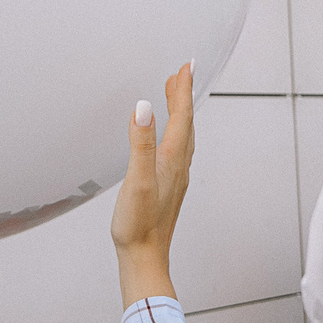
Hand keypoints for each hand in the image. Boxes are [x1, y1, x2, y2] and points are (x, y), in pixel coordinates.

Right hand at [112, 63, 194, 306]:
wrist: (145, 258)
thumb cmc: (138, 225)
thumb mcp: (136, 180)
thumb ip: (140, 143)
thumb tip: (144, 107)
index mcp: (171, 160)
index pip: (182, 116)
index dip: (182, 89)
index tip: (186, 65)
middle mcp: (178, 166)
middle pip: (185, 123)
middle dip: (182, 96)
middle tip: (180, 73)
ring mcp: (175, 178)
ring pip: (183, 137)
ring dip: (180, 114)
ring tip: (173, 96)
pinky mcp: (168, 188)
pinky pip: (176, 151)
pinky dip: (174, 134)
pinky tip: (166, 140)